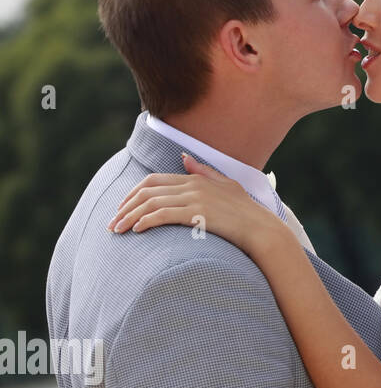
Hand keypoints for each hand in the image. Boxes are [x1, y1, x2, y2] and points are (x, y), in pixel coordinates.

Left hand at [106, 153, 286, 255]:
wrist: (261, 229)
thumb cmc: (246, 211)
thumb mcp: (226, 184)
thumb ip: (203, 171)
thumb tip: (184, 156)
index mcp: (196, 179)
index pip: (154, 180)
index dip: (133, 193)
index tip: (122, 208)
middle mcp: (193, 185)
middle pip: (147, 191)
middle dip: (125, 206)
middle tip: (112, 222)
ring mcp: (195, 199)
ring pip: (151, 204)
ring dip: (130, 217)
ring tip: (117, 230)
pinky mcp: (197, 214)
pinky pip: (162, 215)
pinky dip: (145, 222)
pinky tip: (136, 231)